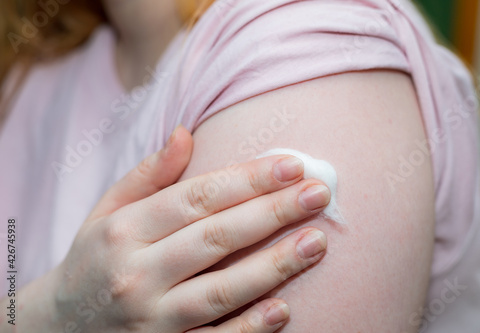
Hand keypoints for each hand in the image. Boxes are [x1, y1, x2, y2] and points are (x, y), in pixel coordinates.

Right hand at [52, 125, 330, 331]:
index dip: (248, 180)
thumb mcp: (107, 211)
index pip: (197, 198)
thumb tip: (185, 132)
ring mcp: (151, 318)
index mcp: (125, 229)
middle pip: (216, 237)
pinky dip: (249, 326)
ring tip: (317, 242)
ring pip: (221, 289)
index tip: (292, 166)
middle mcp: (137, 272)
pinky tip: (285, 307)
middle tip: (319, 193)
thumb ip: (148, 174)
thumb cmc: (93, 259)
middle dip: (272, 212)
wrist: (59, 327)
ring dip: (273, 265)